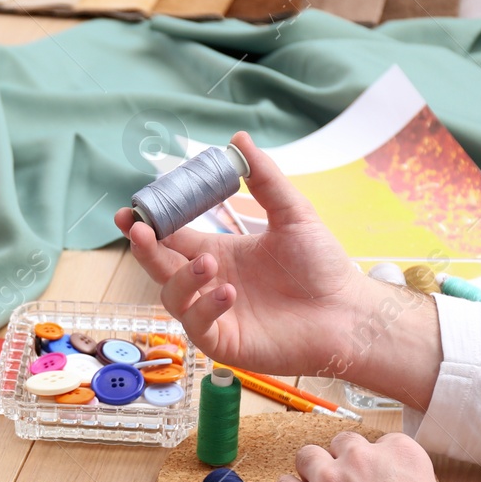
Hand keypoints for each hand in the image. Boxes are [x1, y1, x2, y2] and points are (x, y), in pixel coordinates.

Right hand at [115, 133, 445, 407]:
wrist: (347, 314)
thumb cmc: (322, 268)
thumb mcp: (292, 214)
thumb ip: (264, 179)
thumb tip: (238, 139)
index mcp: (219, 252)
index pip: (173, 237)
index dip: (151, 224)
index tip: (133, 210)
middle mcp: (209, 283)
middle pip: (161, 266)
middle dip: (145, 248)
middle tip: (137, 228)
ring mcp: (213, 314)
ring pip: (172, 297)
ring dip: (181, 277)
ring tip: (209, 262)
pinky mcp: (223, 342)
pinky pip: (197, 325)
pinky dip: (205, 307)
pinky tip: (228, 292)